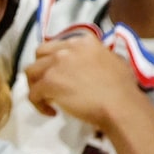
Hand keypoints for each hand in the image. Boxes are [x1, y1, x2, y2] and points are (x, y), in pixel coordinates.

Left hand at [23, 34, 146, 131]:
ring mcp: (56, 64)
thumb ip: (96, 57)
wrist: (120, 105)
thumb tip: (90, 64)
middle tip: (48, 84)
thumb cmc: (122, 88)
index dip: (56, 60)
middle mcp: (67, 49)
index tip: (61, 73)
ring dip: (35, 85)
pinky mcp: (49, 83)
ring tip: (46, 98)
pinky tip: (52, 112)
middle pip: (40, 54)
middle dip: (41, 68)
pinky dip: (38, 105)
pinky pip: (32, 94)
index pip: (58, 45)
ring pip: (30, 72)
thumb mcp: (114, 61)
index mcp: (84, 41)